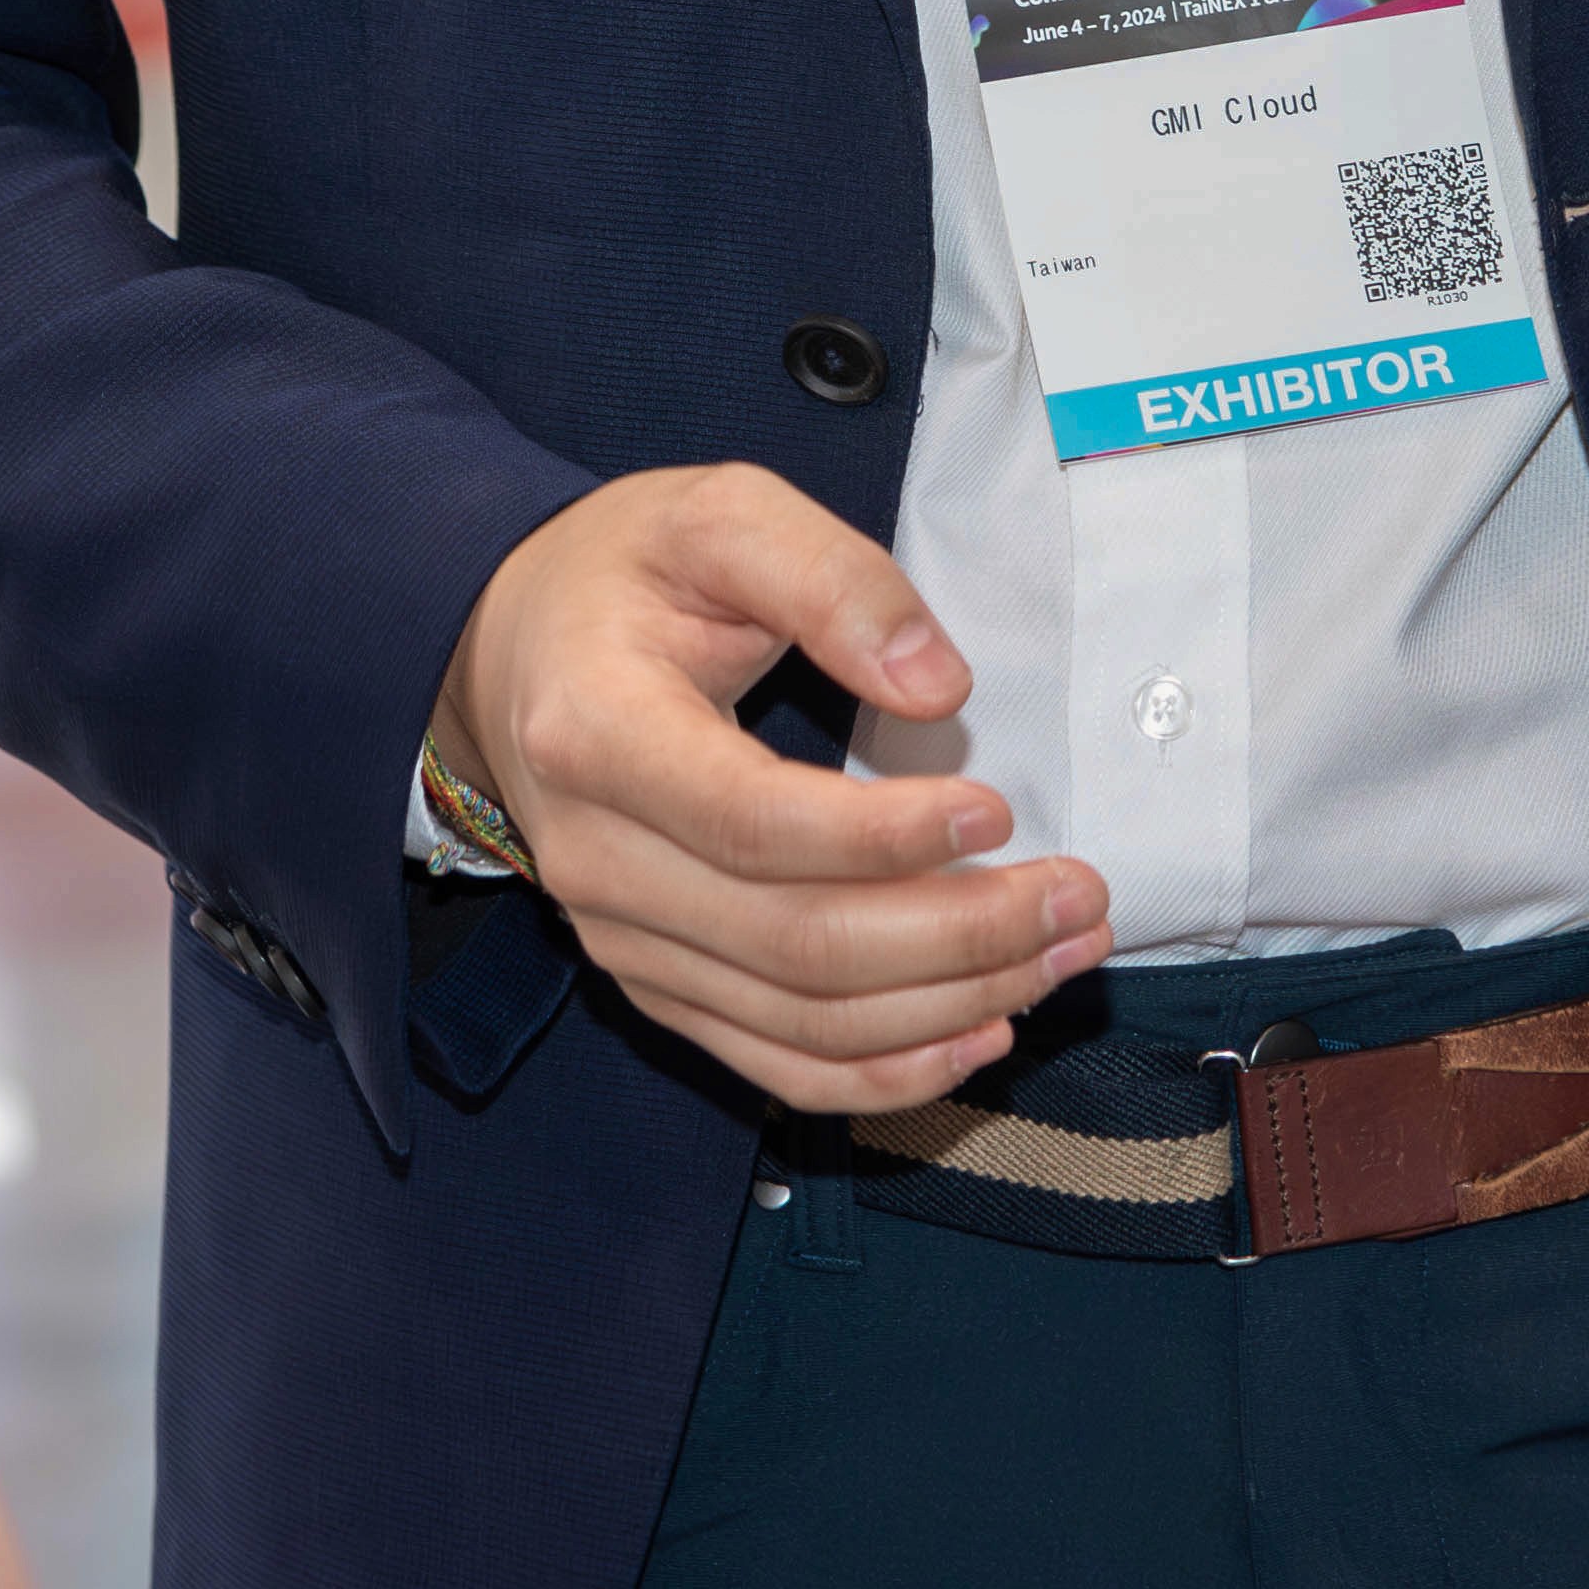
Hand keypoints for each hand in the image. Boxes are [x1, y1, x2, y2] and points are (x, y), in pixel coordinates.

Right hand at [434, 466, 1105, 1114]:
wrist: (511, 650)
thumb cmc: (625, 575)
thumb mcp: (718, 515)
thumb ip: (830, 578)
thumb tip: (938, 684)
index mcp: (596, 733)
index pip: (753, 823)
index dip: (885, 838)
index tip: (998, 809)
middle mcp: (597, 858)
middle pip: (797, 944)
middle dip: (961, 936)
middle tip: (1078, 896)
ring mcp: (623, 937)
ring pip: (803, 1021)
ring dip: (952, 1005)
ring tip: (1060, 951)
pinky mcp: (656, 983)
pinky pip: (777, 1064)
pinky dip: (888, 1072)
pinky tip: (981, 1028)